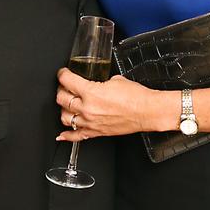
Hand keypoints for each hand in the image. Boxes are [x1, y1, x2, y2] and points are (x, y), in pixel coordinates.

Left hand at [55, 68, 171, 140]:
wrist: (147, 111)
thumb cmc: (136, 97)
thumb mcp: (116, 80)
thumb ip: (102, 82)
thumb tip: (98, 83)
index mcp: (91, 92)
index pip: (67, 81)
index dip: (62, 74)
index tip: (63, 73)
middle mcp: (87, 109)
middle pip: (61, 99)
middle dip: (61, 90)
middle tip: (64, 87)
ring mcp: (90, 122)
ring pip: (64, 117)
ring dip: (63, 109)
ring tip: (66, 104)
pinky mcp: (96, 132)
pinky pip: (76, 136)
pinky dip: (67, 136)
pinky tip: (62, 135)